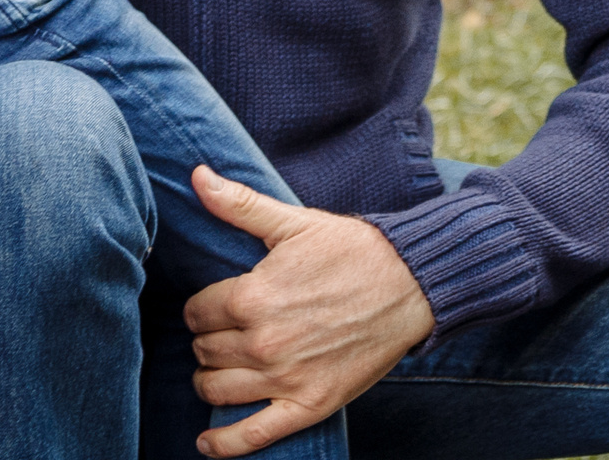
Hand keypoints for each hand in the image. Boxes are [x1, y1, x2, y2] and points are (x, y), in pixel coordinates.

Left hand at [182, 168, 435, 456]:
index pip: (197, 313)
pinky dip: (223, 444)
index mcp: (253, 297)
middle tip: (226, 331)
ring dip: (210, 380)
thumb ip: (239, 204)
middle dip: (208, 340)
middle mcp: (263, 342)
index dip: (203, 308)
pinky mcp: (310, 405)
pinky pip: (253, 435)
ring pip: (217, 390)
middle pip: (205, 351)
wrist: (411, 284)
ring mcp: (286, 378)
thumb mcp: (293, 223)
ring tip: (220, 369)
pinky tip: (207, 441)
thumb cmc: (352, 250)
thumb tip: (197, 174)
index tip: (216, 305)